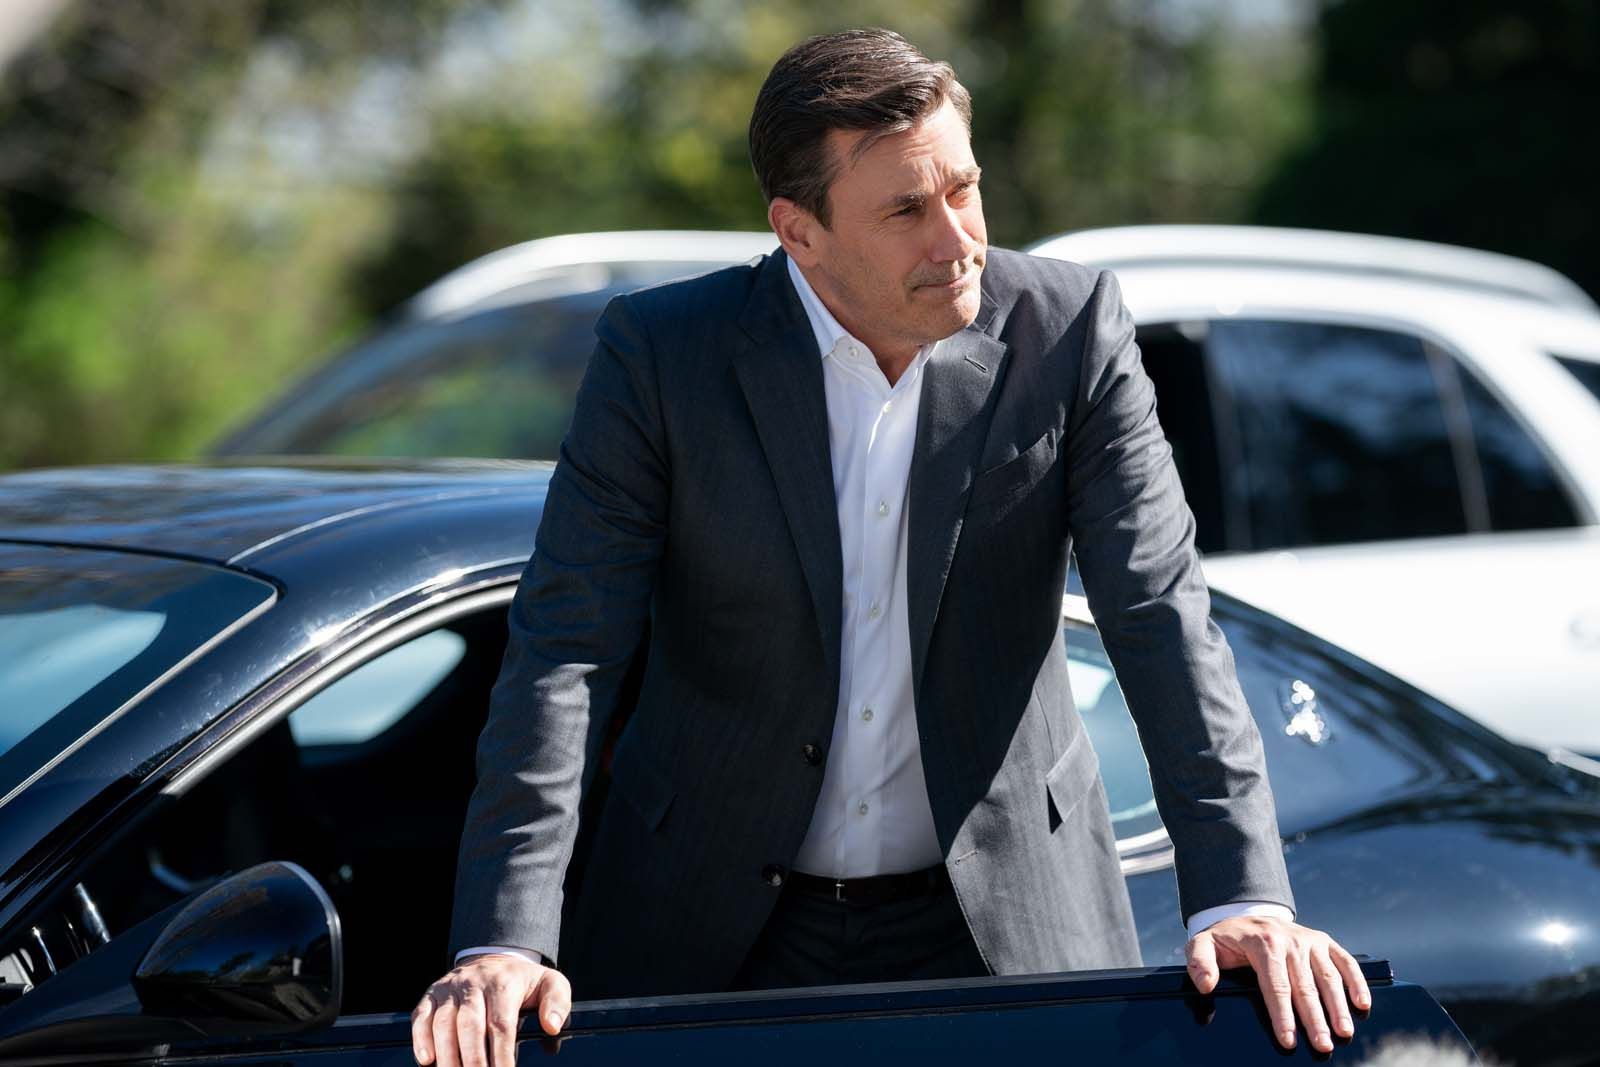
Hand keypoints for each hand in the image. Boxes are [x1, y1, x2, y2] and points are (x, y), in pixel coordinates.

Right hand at [412, 953, 571, 1066]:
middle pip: (470, 1025)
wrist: (494, 959)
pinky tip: (427, 1060)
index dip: (502, 1054)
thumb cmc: (522, 981)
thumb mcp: (550, 983)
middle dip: (473, 1059)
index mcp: (504, 983)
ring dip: (447, 1055)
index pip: (501, 1023)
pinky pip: (421, 1016)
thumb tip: (552, 1026)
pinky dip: (421, 1038)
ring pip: (443, 1022)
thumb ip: (557, 1002)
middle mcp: (474, 983)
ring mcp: (450, 988)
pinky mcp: (432, 994)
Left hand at [1186, 915, 1369, 1053]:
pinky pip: (1345, 961)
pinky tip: (1362, 1004)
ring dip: (1338, 1006)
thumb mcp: (1203, 944)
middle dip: (1314, 1019)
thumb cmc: (1226, 939)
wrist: (1247, 915)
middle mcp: (1290, 941)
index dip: (1282, 1014)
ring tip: (1343, 1032)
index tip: (1288, 1039)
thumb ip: (1199, 962)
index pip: (1274, 985)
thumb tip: (1206, 985)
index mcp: (1262, 944)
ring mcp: (1310, 941)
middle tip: (1323, 1045)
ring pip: (1328, 977)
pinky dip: (1357, 981)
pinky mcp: (1324, 942)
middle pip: (1304, 986)